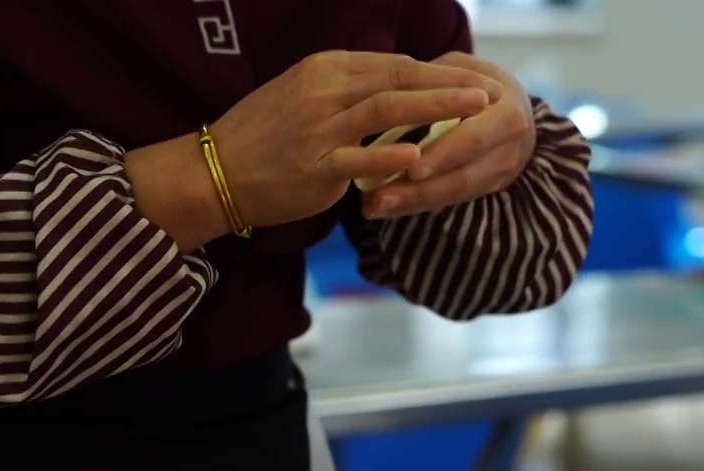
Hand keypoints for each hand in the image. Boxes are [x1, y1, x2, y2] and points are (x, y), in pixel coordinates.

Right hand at [211, 51, 503, 229]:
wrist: (213, 171)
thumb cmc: (263, 138)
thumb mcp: (304, 97)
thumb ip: (348, 92)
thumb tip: (395, 88)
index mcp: (325, 70)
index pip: (393, 65)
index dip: (437, 73)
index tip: (472, 80)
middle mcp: (324, 90)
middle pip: (398, 80)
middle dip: (448, 86)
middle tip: (489, 94)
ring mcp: (319, 128)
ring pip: (387, 111)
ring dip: (436, 110)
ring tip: (474, 114)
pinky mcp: (314, 166)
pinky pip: (359, 159)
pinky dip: (391, 158)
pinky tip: (421, 159)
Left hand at [361, 52, 535, 219]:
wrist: (516, 110)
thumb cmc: (475, 82)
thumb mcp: (459, 69)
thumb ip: (430, 82)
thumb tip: (384, 92)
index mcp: (506, 114)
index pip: (473, 139)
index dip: (442, 154)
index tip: (411, 168)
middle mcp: (507, 150)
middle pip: (462, 177)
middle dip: (420, 191)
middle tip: (380, 198)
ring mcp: (498, 175)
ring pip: (452, 195)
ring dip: (411, 203)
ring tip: (374, 207)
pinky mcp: (484, 190)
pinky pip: (447, 201)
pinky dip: (413, 205)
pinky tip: (382, 208)